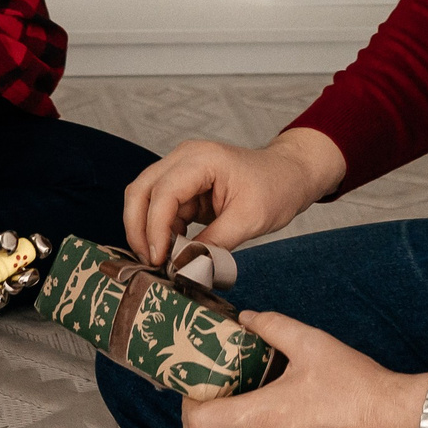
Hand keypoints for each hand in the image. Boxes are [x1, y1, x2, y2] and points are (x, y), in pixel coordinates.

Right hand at [123, 127, 345, 262]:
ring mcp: (181, 169)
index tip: (160, 260)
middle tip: (150, 262)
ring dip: (147, 231)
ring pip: (145, 200)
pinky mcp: (184, 185)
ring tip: (161, 261)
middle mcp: (183, 158)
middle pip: (140, 191)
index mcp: (202, 159)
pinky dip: (161, 231)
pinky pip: (160, 208)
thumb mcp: (250, 220)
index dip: (155, 229)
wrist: (290, 175)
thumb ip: (216, 244)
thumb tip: (186, 269)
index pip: (163, 193)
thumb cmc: (277, 188)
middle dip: (138, 229)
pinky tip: (172, 251)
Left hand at [179, 311, 427, 427]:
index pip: (197, 425)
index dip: (188, 403)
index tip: (197, 384)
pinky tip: (276, 418)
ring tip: (247, 400)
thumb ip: (271, 326)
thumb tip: (247, 318)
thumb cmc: (359, 388)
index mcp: (262, 420)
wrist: (399, 424)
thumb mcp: (311, 343)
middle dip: (200, 417)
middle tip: (212, 392)